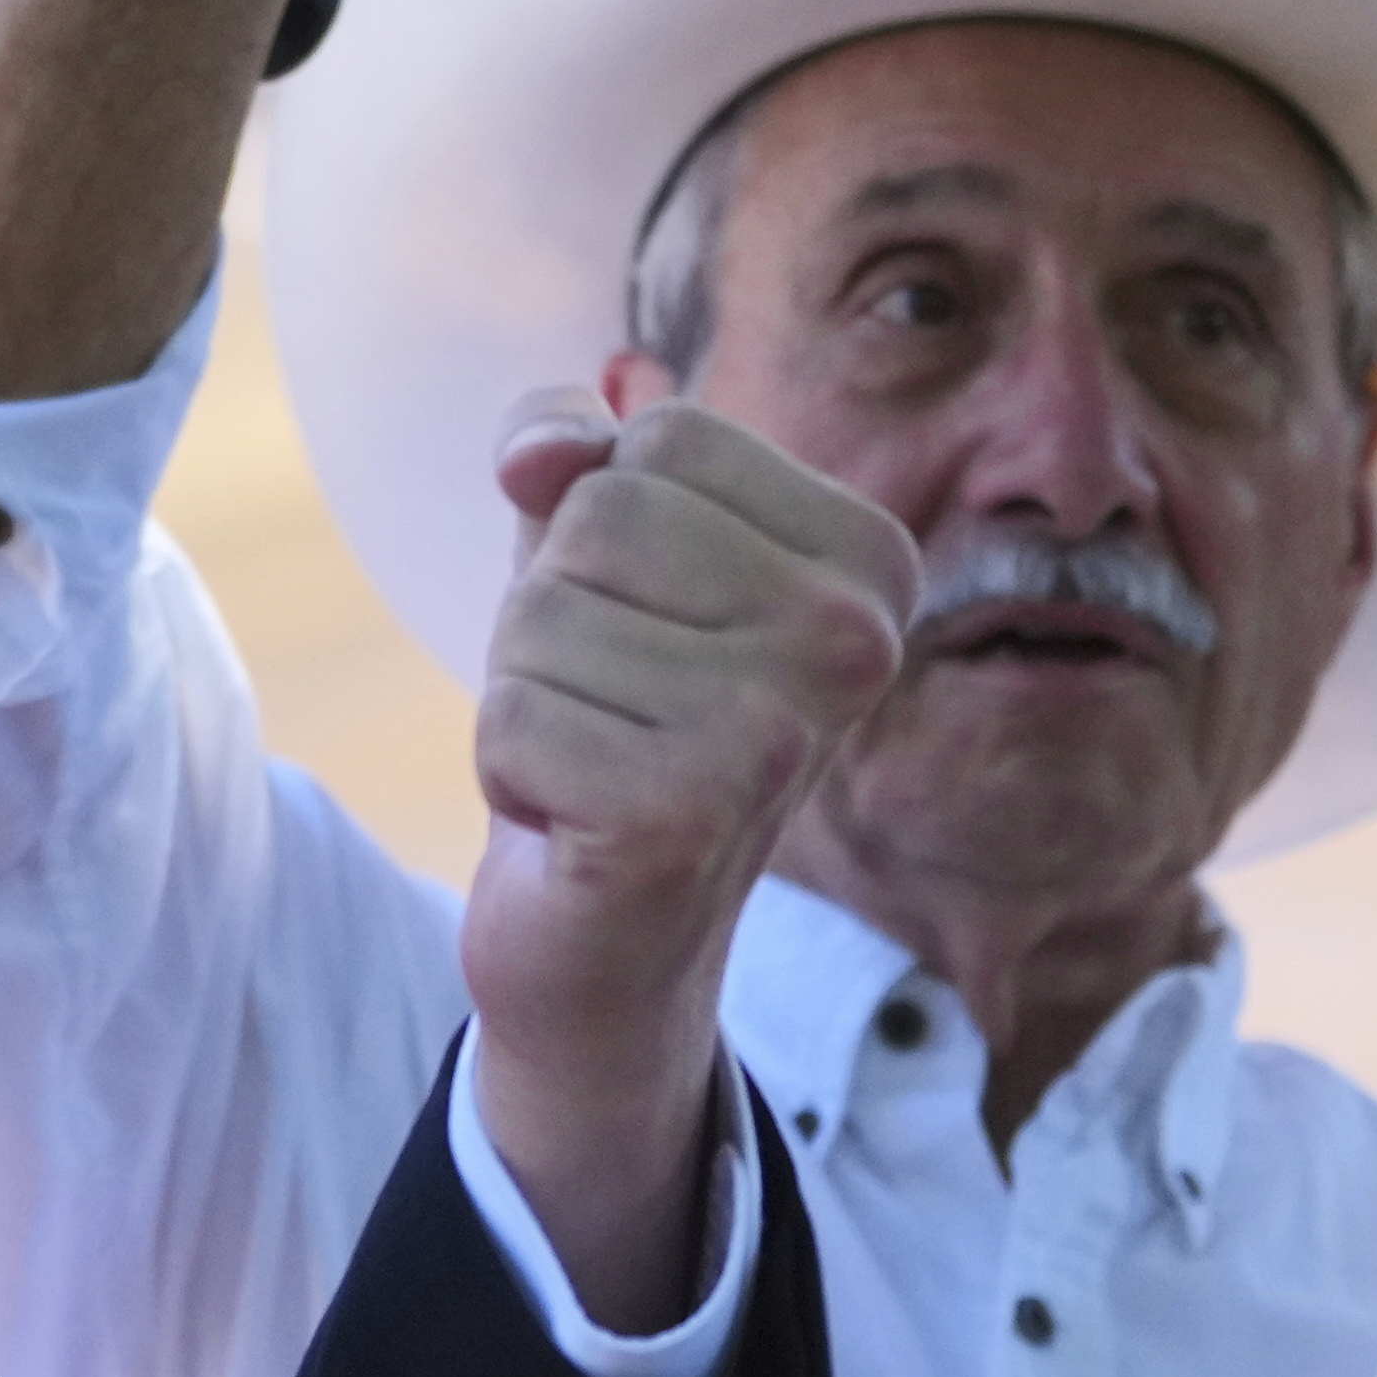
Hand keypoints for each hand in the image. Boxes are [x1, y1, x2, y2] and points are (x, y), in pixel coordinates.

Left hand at [454, 392, 910, 1315]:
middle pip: (599, 517)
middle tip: (612, 705)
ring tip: (597, 760)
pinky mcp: (683, 817)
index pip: (662, 438)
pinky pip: (509, 717)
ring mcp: (780, 733)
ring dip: (530, 693)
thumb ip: (566, 442)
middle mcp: (856, 641)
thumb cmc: (616, 714)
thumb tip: (547, 447)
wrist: (613, 937)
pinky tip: (575, 823)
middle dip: (558, 610)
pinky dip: (508, 770)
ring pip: (541, 615)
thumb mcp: (590, 550)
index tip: (651, 627)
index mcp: (868, 556)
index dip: (604, 526)